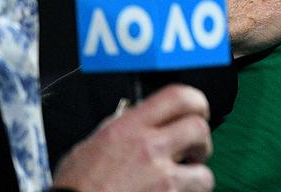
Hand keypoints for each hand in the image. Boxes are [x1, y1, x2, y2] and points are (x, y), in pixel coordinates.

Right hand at [52, 84, 213, 191]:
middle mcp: (148, 148)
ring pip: (204, 173)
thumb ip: (122, 125)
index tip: (198, 111)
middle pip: (199, 129)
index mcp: (129, 127)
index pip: (178, 96)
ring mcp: (160, 178)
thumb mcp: (93, 144)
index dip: (196, 101)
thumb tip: (140, 114)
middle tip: (192, 152)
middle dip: (201, 142)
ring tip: (180, 182)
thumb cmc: (77, 187)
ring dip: (196, 178)